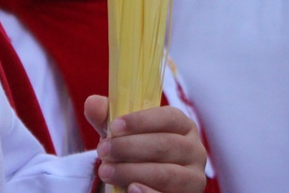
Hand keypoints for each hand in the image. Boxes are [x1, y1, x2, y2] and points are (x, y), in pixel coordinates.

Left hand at [85, 95, 207, 192]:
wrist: (141, 182)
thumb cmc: (135, 150)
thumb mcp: (121, 133)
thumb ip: (107, 116)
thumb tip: (92, 104)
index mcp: (183, 126)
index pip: (168, 117)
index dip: (141, 121)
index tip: (114, 127)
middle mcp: (195, 150)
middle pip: (165, 145)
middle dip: (130, 148)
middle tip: (103, 151)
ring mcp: (194, 178)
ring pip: (166, 174)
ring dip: (132, 172)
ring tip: (105, 171)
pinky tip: (131, 189)